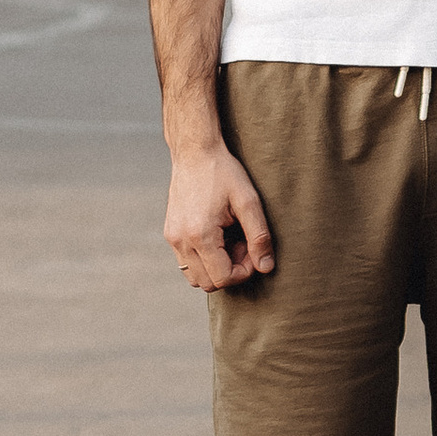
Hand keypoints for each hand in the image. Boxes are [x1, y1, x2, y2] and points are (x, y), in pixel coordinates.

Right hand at [164, 139, 272, 290]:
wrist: (194, 152)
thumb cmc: (223, 173)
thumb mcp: (249, 202)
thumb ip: (259, 237)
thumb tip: (266, 267)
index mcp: (200, 235)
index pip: (223, 278)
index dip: (244, 272)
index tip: (253, 250)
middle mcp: (181, 241)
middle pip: (208, 283)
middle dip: (230, 271)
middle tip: (243, 244)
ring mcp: (172, 238)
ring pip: (194, 277)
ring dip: (216, 268)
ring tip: (230, 241)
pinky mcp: (170, 233)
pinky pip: (186, 262)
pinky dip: (204, 259)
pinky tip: (217, 236)